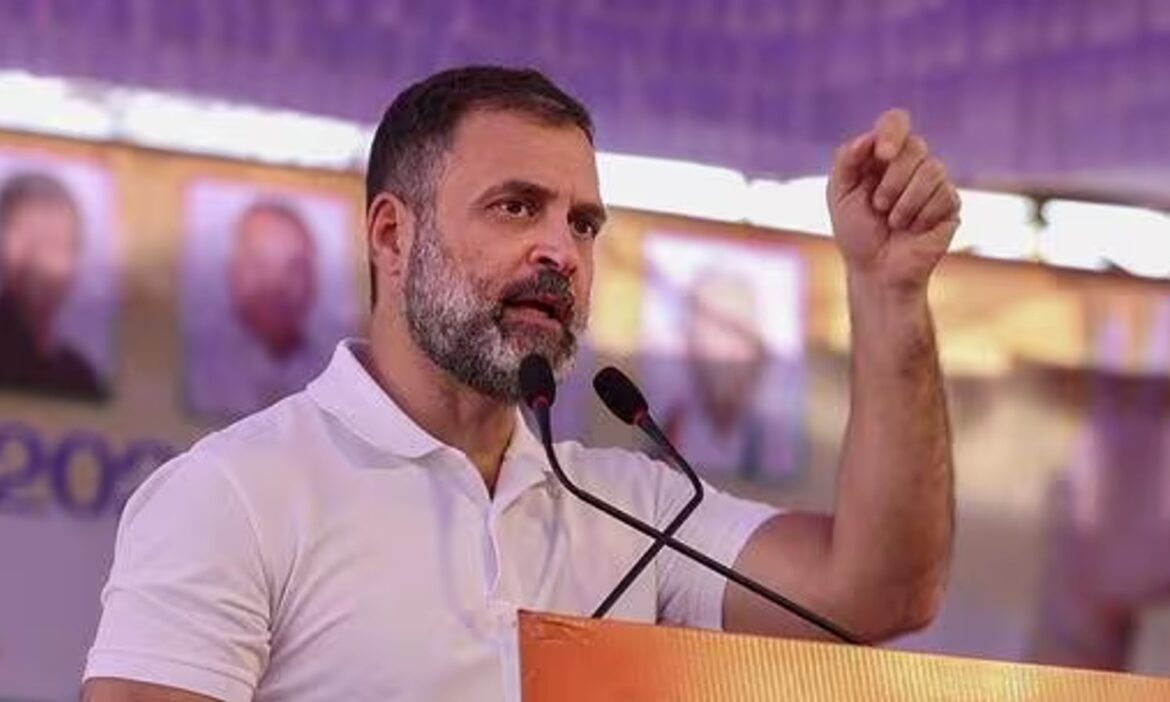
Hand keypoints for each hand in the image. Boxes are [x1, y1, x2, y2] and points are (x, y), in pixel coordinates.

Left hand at [828, 109, 959, 290]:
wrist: (876, 271)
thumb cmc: (856, 234)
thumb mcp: (840, 196)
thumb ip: (846, 161)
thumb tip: (868, 138)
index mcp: (883, 156)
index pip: (896, 121)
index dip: (892, 132)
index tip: (883, 155)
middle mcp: (911, 164)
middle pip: (916, 146)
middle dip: (893, 180)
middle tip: (879, 206)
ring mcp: (933, 182)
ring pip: (934, 169)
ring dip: (906, 201)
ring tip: (894, 222)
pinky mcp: (950, 203)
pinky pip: (945, 194)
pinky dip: (922, 216)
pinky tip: (914, 230)